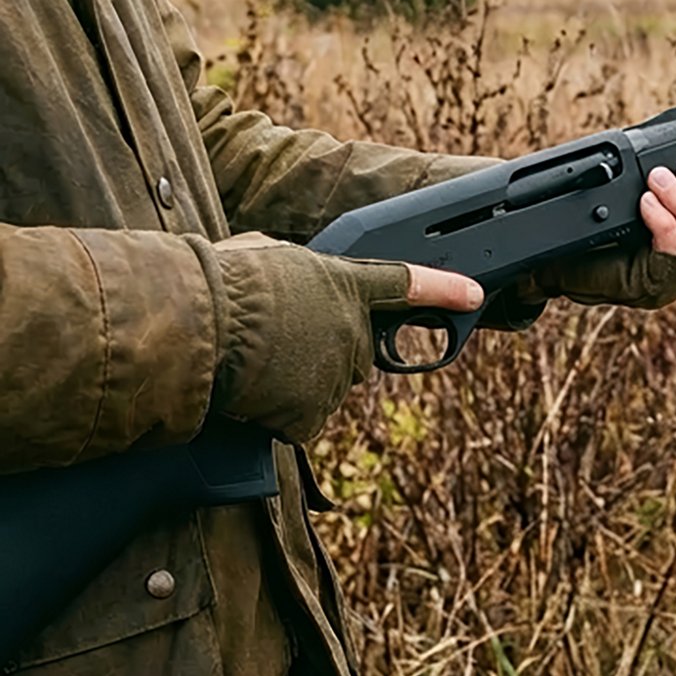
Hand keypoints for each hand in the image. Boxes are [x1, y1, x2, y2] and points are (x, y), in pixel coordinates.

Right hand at [210, 236, 490, 440]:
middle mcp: (353, 329)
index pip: (406, 284)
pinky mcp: (314, 413)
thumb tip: (287, 278)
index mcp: (344, 284)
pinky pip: (301, 421)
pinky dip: (278, 416)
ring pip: (326, 388)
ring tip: (256, 362)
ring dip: (296, 384)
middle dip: (325, 352)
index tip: (474, 295)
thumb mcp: (266, 254)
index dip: (443, 290)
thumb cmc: (223, 282)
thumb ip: (297, 271)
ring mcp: (338, 373)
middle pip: (357, 353)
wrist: (200, 325)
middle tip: (279, 342)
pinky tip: (253, 394)